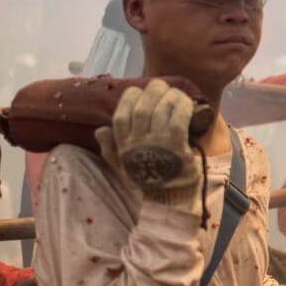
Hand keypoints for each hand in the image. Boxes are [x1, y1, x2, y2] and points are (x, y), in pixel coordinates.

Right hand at [94, 79, 201, 213]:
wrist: (168, 201)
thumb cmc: (147, 180)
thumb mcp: (122, 167)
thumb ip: (110, 148)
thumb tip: (100, 130)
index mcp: (124, 146)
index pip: (120, 116)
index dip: (129, 98)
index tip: (138, 91)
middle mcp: (138, 144)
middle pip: (142, 108)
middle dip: (151, 91)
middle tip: (160, 84)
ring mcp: (157, 145)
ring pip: (160, 111)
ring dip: (169, 96)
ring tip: (176, 92)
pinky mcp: (176, 148)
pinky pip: (177, 120)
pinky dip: (181, 107)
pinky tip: (185, 103)